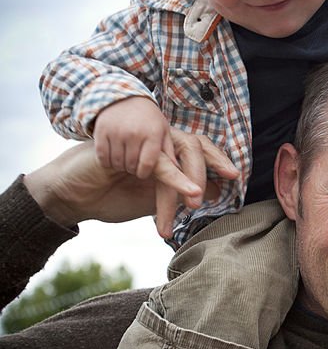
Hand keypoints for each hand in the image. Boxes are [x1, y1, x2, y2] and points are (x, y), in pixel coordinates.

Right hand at [24, 132, 237, 236]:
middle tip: (209, 193)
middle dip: (203, 169)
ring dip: (177, 187)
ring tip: (186, 209)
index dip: (215, 158)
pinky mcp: (118, 147)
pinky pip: (144, 162)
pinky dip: (163, 177)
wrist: (71, 192)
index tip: (234, 175)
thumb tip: (214, 191)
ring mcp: (134, 141)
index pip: (196, 146)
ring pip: (168, 160)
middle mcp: (152, 140)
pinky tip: (170, 189)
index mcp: (162, 148)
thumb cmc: (111, 194)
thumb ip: (178, 191)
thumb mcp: (151, 196)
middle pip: (189, 145)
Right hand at [94, 97, 172, 177]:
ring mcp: (116, 132)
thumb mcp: (163, 130)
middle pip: (131, 165)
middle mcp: (134, 132)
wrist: (124, 97)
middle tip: (133, 164)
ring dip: (119, 165)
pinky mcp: (101, 132)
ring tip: (124, 158)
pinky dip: (107, 161)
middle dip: (132, 169)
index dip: (144, 172)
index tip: (143, 172)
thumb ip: (169, 150)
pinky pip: (102, 157)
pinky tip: (112, 155)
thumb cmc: (148, 118)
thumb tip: (177, 169)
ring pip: (116, 163)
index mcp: (152, 133)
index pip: (147, 164)